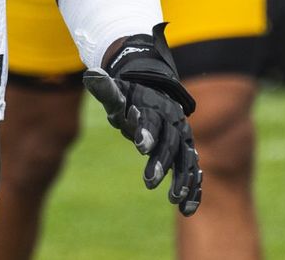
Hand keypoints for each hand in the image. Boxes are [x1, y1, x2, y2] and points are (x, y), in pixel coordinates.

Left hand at [83, 23, 202, 215]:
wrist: (156, 93)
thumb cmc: (131, 97)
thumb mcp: (117, 93)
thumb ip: (106, 90)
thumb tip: (90, 75)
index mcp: (154, 107)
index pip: (150, 120)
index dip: (146, 131)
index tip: (141, 147)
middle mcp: (172, 122)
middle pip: (170, 142)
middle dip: (162, 162)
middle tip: (150, 182)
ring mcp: (182, 138)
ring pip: (187, 159)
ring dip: (183, 179)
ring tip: (175, 200)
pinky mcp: (187, 152)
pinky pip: (193, 171)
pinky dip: (194, 188)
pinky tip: (188, 209)